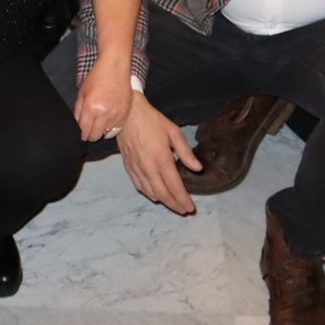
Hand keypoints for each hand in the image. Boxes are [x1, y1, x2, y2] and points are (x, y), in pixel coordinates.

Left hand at [74, 62, 133, 142]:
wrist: (115, 67)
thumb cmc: (98, 77)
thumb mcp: (82, 92)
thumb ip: (78, 111)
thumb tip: (77, 125)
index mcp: (91, 107)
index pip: (84, 131)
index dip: (81, 134)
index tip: (81, 134)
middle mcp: (104, 113)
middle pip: (95, 136)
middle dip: (90, 134)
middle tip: (90, 127)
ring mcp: (116, 115)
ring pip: (106, 134)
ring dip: (102, 129)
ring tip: (101, 118)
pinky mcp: (125, 114)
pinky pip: (117, 128)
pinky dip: (112, 126)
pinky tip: (110, 115)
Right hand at [117, 92, 199, 214]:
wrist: (126, 114)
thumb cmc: (152, 121)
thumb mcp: (173, 131)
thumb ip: (185, 152)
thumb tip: (197, 168)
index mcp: (162, 159)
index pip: (175, 186)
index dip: (183, 200)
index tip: (191, 208)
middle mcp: (149, 168)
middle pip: (164, 194)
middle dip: (175, 205)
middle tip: (184, 210)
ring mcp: (137, 169)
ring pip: (151, 193)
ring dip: (163, 202)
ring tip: (173, 205)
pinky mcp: (128, 167)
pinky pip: (139, 186)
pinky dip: (149, 194)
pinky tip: (155, 196)